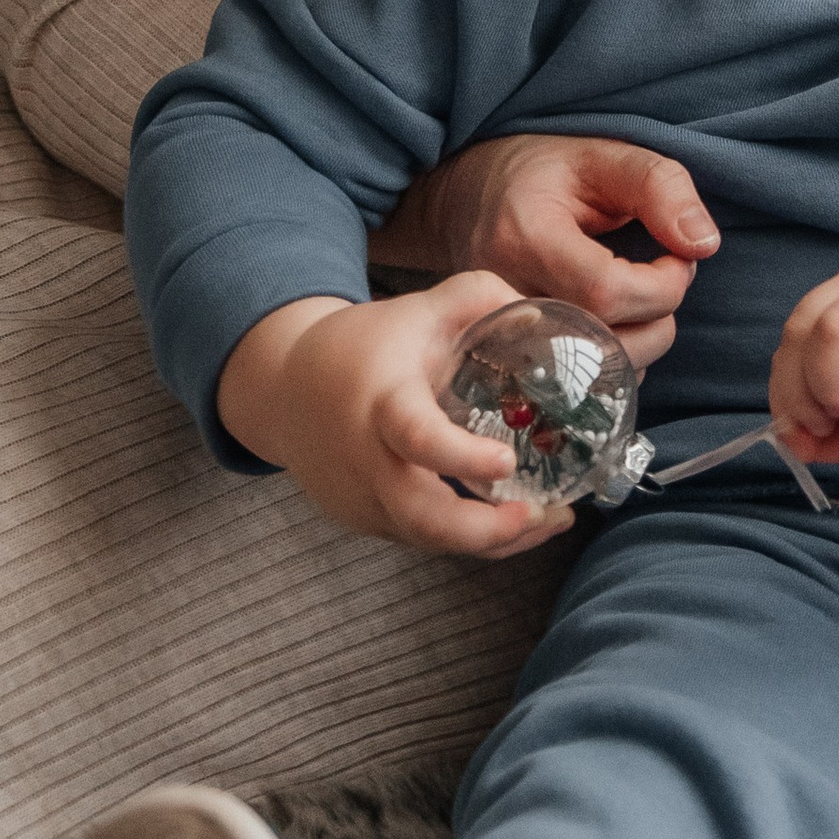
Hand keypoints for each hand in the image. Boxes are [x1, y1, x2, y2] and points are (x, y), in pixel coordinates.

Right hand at [214, 272, 577, 556]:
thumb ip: (477, 298)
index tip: (505, 462)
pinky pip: (423, 539)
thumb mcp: (416, 310)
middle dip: (485, 530)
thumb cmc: (362, 346)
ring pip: (429, 539)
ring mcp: (364, 500)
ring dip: (493, 540)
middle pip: (420, 517)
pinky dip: (471, 539)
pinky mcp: (367, 522)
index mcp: (381, 402)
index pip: (416, 437)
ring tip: (552, 518)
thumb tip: (537, 310)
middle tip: (543, 512)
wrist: (286, 391)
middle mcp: (367, 461)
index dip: (461, 457)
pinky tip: (516, 521)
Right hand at [373, 132, 718, 366]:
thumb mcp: (602, 156)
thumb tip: (703, 244)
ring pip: (590, 375)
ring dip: (642, 346)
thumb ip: (659, 187)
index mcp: (524, 237)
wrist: (464, 199)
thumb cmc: (541, 174)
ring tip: (646, 298)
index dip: (662, 286)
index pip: (606, 292)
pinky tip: (620, 324)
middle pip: (601, 343)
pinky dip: (614, 364)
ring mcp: (501, 334)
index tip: (679, 258)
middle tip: (668, 278)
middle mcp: (503, 295)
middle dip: (660, 321)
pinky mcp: (508, 358)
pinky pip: (574, 385)